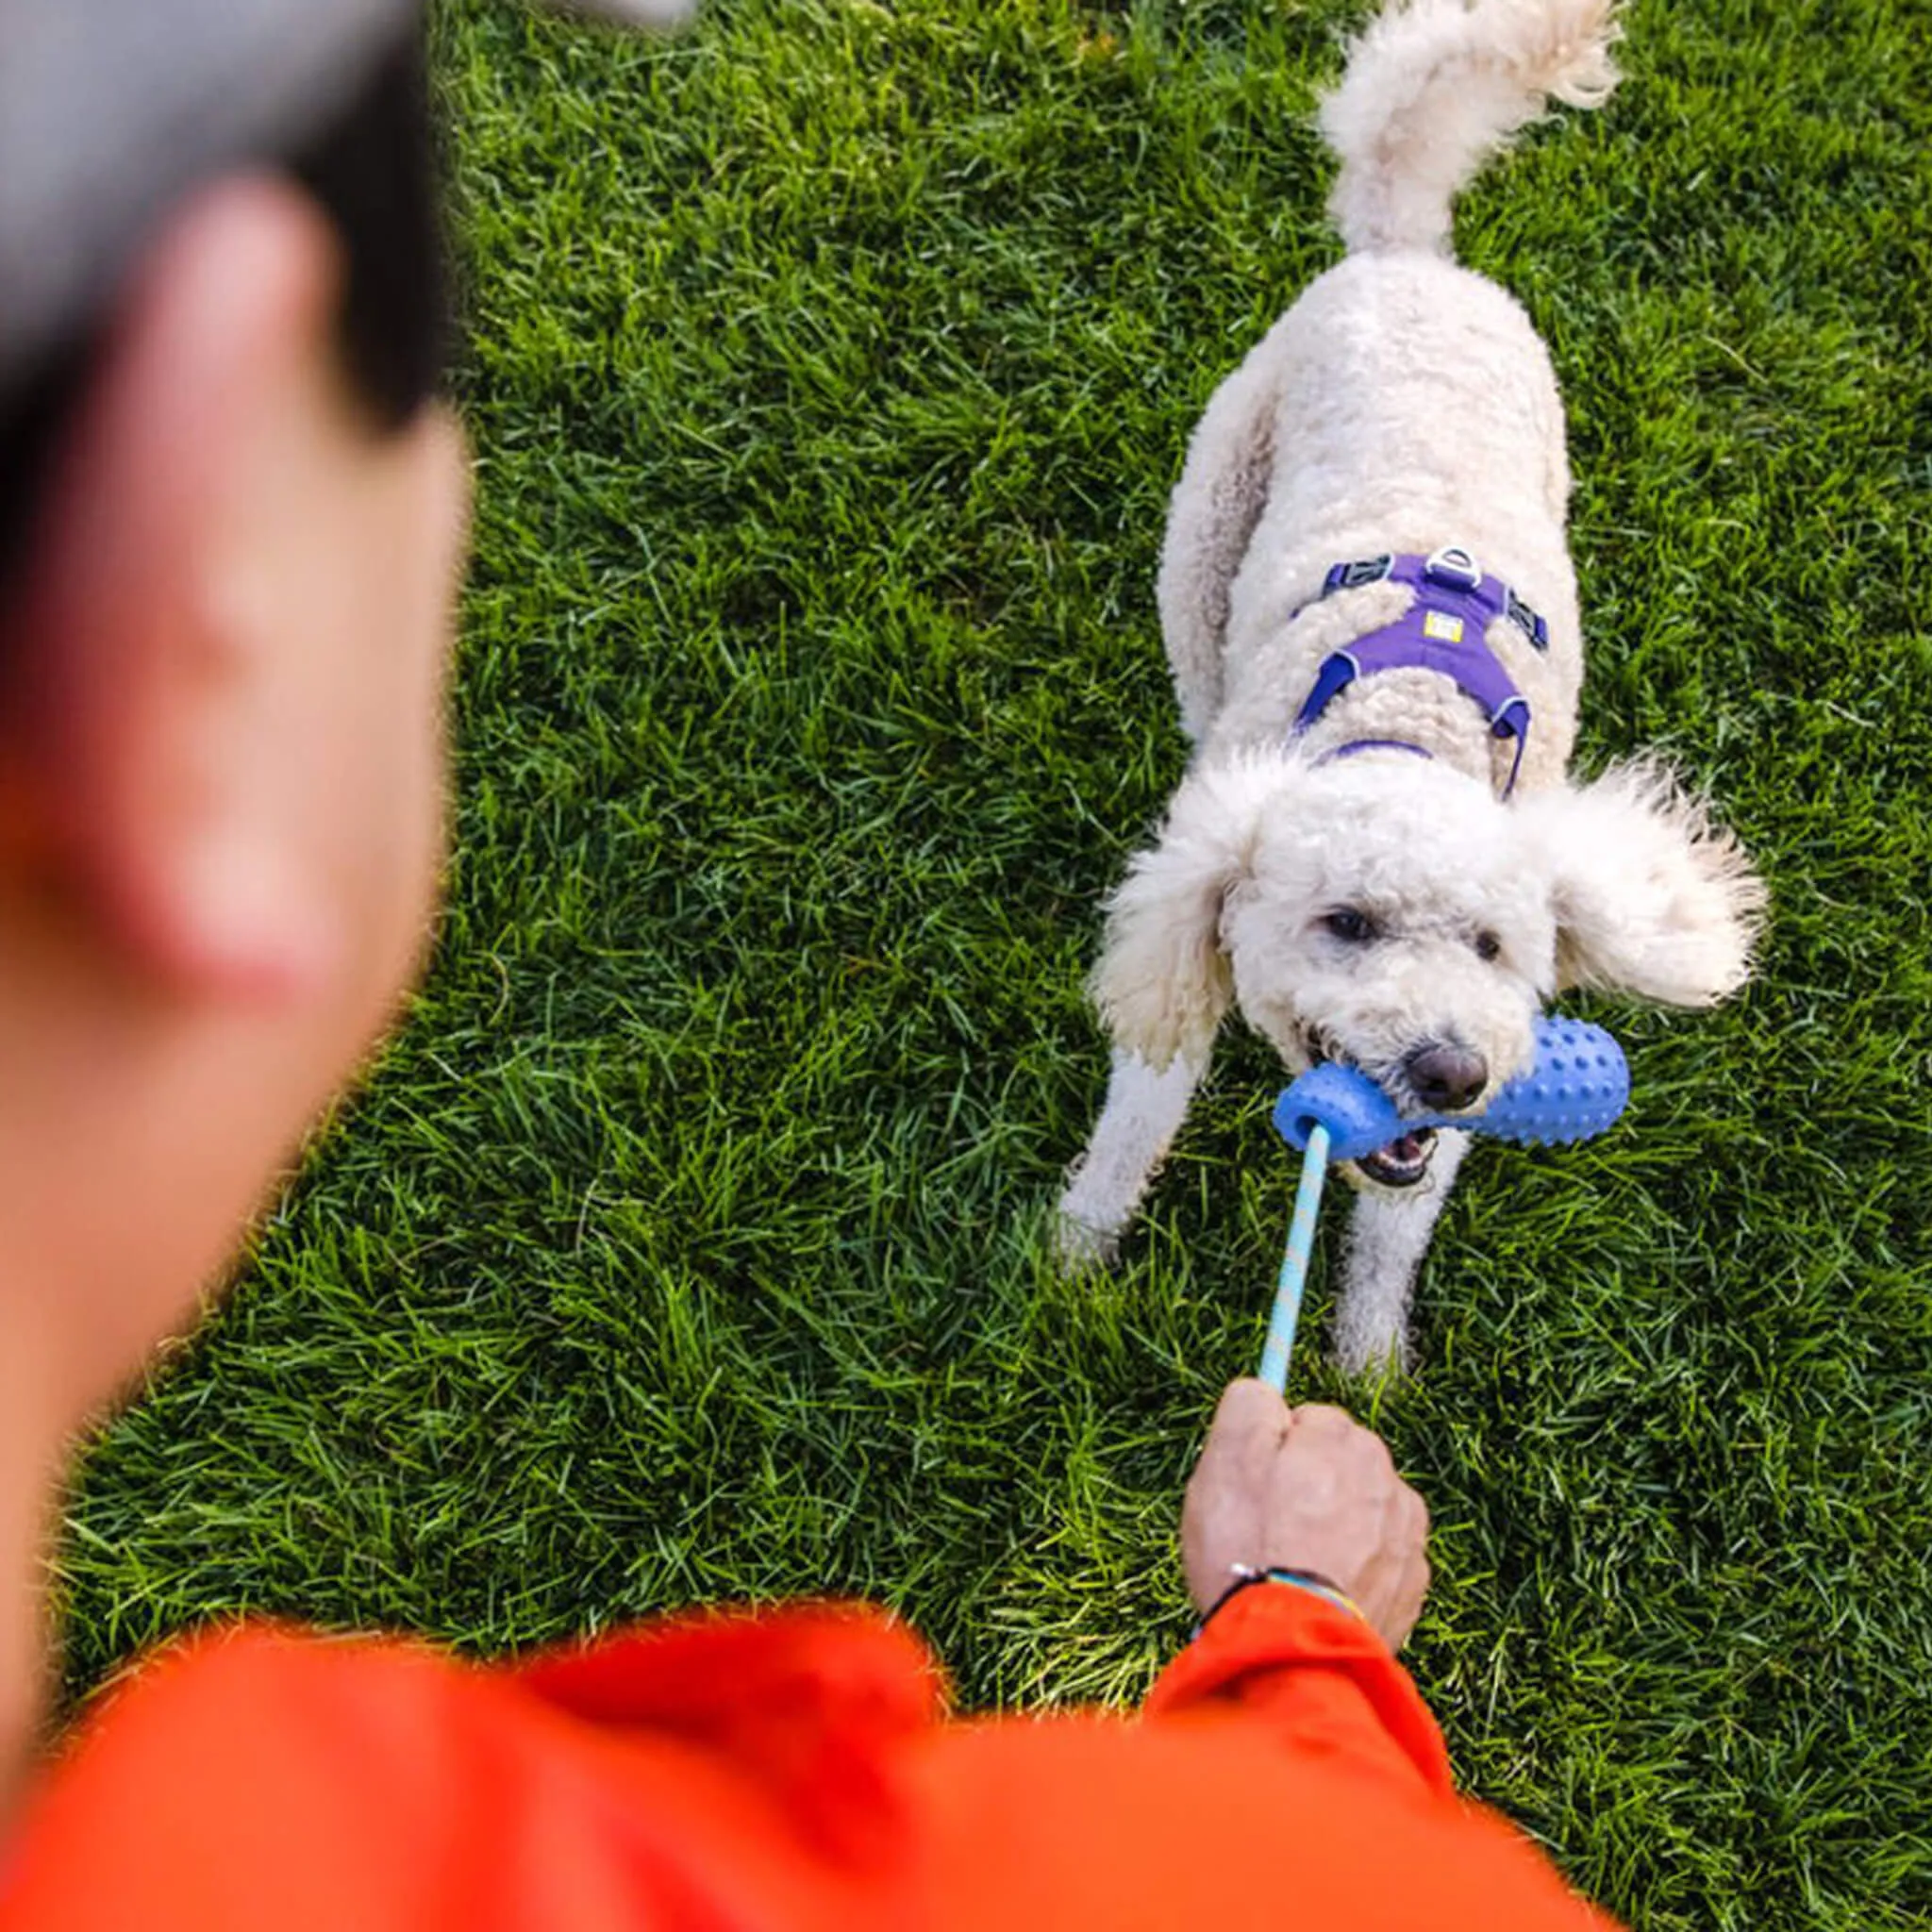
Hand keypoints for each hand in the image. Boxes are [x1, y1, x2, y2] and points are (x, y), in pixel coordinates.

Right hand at [1181, 1379, 1430, 1649]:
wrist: (1289, 1648)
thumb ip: (1249, 1405)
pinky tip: (1320, 1592)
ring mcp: (1407, 1539)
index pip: (1308, 1420)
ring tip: (1293, 1567)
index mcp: (1346, 1441)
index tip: (1253, 1486)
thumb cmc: (1251, 1549)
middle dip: (1309, 1487)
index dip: (1274, 1451)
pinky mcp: (1412, 1590)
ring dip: (1335, 1528)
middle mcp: (1389, 1481)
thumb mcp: (1226, 1458)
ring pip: (1361, 1513)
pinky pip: (1377, 1562)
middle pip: (1340, 1465)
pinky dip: (1353, 1571)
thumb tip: (1266, 1394)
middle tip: (1268, 1529)